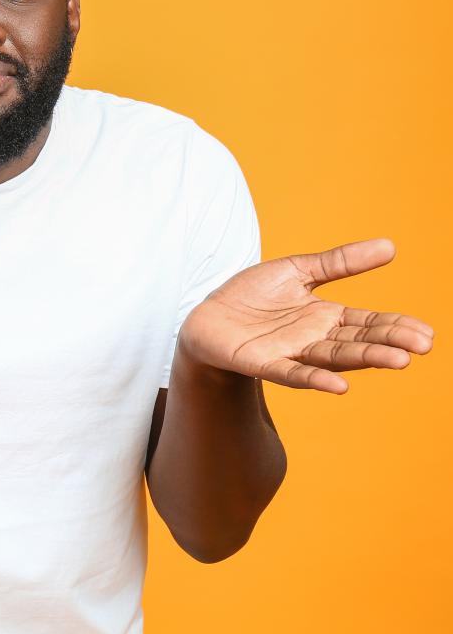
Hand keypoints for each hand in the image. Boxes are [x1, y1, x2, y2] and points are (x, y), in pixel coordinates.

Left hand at [177, 238, 433, 393]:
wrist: (206, 316)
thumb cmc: (253, 296)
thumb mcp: (298, 270)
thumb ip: (340, 262)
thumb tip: (391, 246)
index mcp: (325, 317)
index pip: (367, 322)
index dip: (395, 326)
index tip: (427, 333)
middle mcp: (314, 339)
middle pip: (358, 341)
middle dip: (389, 343)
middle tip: (423, 346)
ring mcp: (291, 353)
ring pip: (334, 359)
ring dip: (365, 359)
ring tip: (399, 361)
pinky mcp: (263, 363)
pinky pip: (292, 374)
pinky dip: (314, 380)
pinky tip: (339, 388)